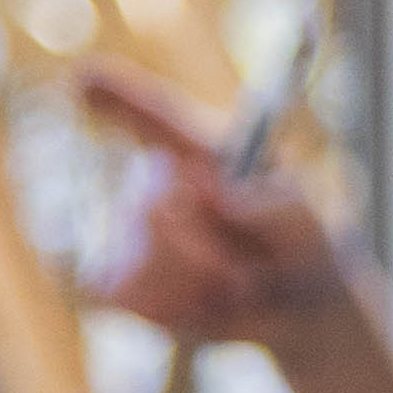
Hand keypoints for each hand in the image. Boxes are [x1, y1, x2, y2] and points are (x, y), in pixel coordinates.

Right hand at [82, 55, 353, 344]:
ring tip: (233, 286)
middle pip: (154, 211)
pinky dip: (173, 313)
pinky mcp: (121, 280)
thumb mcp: (309, 222)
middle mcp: (157, 182)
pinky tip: (203, 306)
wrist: (296, 308)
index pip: (155, 114)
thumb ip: (278, 206)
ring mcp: (133, 231)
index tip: (83, 78)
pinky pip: (124, 298)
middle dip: (208, 253)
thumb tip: (221, 197)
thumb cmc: (301, 247)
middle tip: (251, 272)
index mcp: (201, 150)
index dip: (118, 94)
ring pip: (145, 265)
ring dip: (201, 289)